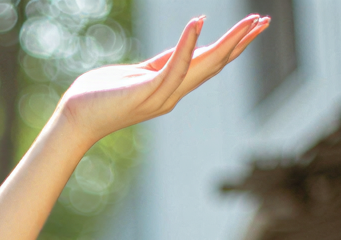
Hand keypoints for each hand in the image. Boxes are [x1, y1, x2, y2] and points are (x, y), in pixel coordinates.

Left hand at [55, 14, 267, 145]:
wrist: (75, 118)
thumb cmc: (100, 95)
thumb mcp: (136, 73)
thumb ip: (160, 62)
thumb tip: (183, 44)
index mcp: (171, 87)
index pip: (209, 63)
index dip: (233, 45)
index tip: (254, 26)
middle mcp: (172, 94)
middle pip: (215, 65)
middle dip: (241, 43)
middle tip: (265, 21)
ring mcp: (161, 95)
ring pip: (203, 66)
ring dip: (228, 42)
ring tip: (249, 21)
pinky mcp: (146, 92)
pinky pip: (172, 67)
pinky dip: (186, 45)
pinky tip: (197, 23)